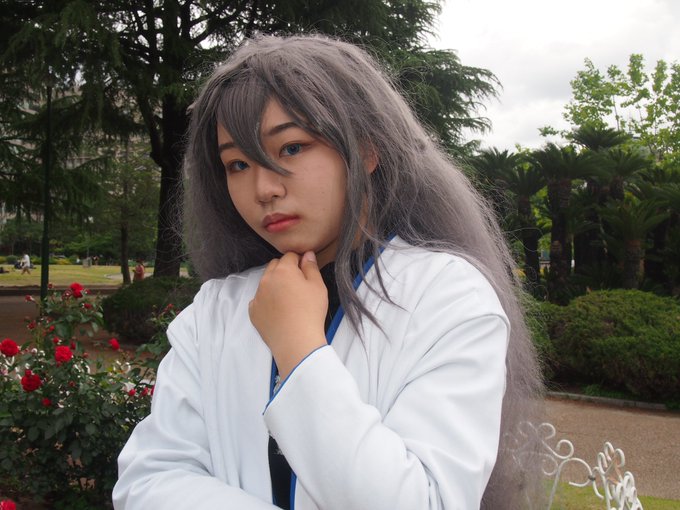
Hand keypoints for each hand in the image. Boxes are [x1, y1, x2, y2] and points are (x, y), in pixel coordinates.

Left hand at [249, 251, 328, 378]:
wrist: (296, 341)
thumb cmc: (310, 311)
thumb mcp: (318, 286)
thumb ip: (311, 267)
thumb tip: (307, 254)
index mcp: (283, 270)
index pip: (289, 256)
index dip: (299, 261)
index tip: (306, 272)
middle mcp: (266, 279)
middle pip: (274, 266)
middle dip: (285, 270)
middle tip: (297, 285)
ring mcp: (257, 296)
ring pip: (266, 282)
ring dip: (275, 285)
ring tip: (288, 300)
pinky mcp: (253, 311)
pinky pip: (259, 300)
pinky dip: (267, 301)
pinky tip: (278, 311)